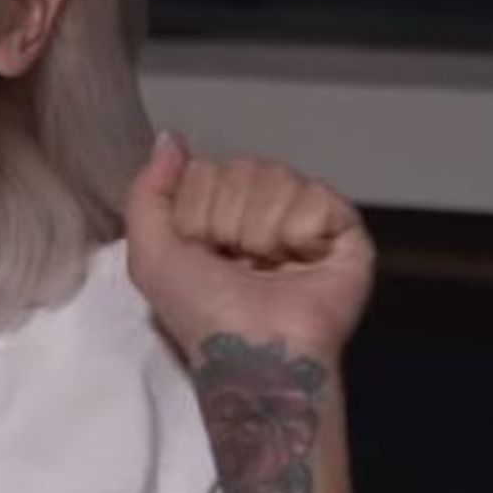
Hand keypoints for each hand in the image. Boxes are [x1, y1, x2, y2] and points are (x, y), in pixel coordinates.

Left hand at [124, 132, 373, 366]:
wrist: (255, 353)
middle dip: (227, 221)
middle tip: (236, 265)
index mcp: (220, 211)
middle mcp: (263, 208)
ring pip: (277, 177)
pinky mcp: (345, 228)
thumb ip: (147, 191)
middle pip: (241, 168)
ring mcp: (304, 216)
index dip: (196, 212)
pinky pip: (315, 195)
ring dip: (260, 232)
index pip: (204, 169)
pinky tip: (301, 263)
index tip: (202, 253)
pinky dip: (300, 235)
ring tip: (266, 269)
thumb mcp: (150, 255)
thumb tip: (170, 139)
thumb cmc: (203, 314)